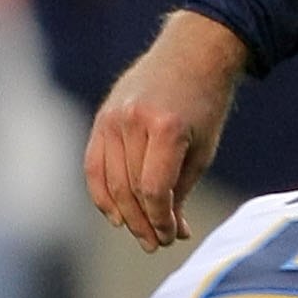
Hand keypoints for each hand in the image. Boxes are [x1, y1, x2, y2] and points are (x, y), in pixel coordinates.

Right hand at [85, 9, 247, 248]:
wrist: (192, 53)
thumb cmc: (204, 105)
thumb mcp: (203, 149)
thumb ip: (182, 190)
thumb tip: (170, 232)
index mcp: (166, 127)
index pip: (153, 189)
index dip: (160, 219)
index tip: (171, 237)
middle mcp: (134, 121)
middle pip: (129, 189)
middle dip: (143, 223)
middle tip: (156, 244)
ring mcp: (113, 117)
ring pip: (110, 181)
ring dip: (124, 214)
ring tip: (141, 233)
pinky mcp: (101, 117)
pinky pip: (93, 165)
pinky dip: (101, 193)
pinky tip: (115, 215)